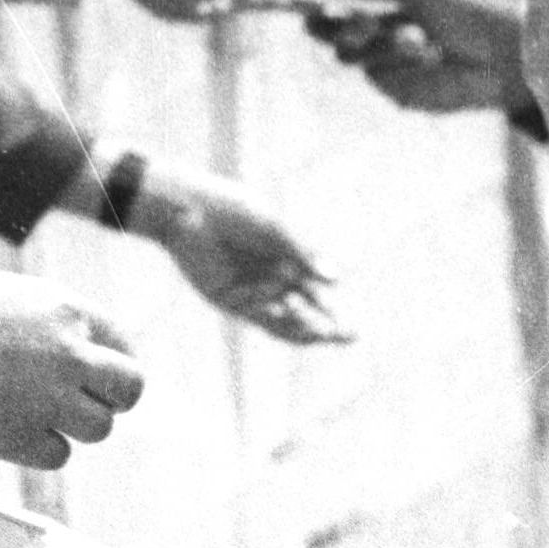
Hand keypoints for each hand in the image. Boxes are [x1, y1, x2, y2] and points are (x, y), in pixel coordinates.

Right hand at [0, 271, 147, 466]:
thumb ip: (41, 322)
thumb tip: (66, 345)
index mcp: (64, 309)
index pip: (122, 342)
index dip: (108, 361)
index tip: (89, 374)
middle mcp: (68, 353)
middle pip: (131, 387)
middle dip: (112, 398)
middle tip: (80, 403)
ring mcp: (47, 398)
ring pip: (100, 428)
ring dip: (74, 427)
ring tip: (32, 414)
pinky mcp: (19, 437)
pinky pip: (58, 455)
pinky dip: (40, 449)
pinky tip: (6, 431)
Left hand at [128, 164, 347, 344]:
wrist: (192, 212)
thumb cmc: (236, 213)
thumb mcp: (276, 231)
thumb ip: (305, 253)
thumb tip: (336, 279)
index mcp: (292, 263)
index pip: (321, 297)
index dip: (337, 317)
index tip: (355, 333)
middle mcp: (275, 283)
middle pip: (307, 317)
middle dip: (326, 329)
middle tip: (346, 335)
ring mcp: (252, 294)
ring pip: (284, 323)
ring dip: (302, 325)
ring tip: (317, 325)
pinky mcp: (229, 300)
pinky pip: (257, 314)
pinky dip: (274, 316)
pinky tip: (284, 308)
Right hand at [311, 0, 530, 117]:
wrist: (510, 56)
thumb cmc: (475, 9)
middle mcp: (378, 27)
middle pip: (327, 28)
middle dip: (330, 21)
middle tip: (343, 15)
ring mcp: (384, 60)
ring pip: (348, 53)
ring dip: (377, 41)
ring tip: (417, 36)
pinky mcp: (396, 88)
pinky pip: (376, 74)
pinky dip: (400, 62)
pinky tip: (431, 55)